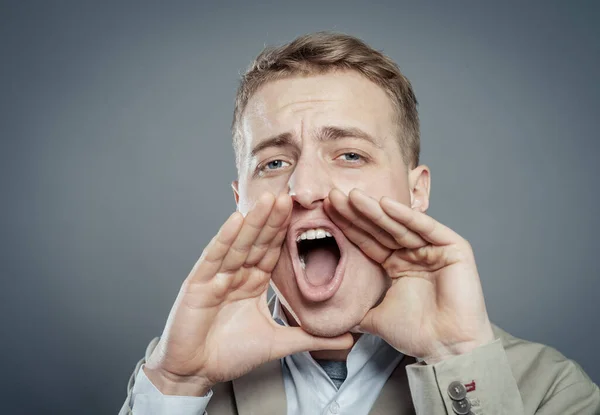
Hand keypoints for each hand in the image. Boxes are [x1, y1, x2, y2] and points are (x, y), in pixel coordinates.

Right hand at [144, 192, 352, 394]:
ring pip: (239, 244)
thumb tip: (349, 340)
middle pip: (257, 242)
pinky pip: (214, 258)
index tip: (303, 211)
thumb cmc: (229, 355)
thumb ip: (312, 338)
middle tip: (289, 195)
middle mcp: (235, 275)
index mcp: (253, 283)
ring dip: (254, 221)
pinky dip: (224, 239)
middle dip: (273, 219)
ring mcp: (216, 276)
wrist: (195, 373)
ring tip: (269, 199)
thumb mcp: (279, 344)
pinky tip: (236, 220)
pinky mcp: (197, 284)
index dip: (285, 232)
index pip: (272, 251)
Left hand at [324, 188, 493, 363]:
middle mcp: (414, 253)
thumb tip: (335, 317)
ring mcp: (433, 249)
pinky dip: (406, 216)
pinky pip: (426, 228)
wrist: (446, 349)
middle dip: (357, 213)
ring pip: (399, 225)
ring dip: (375, 209)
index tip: (327, 211)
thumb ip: (358, 311)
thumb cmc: (417, 334)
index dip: (348, 226)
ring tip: (352, 196)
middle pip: (380, 228)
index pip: (368, 240)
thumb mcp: (376, 318)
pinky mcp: (453, 248)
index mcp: (398, 265)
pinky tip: (385, 203)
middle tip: (333, 196)